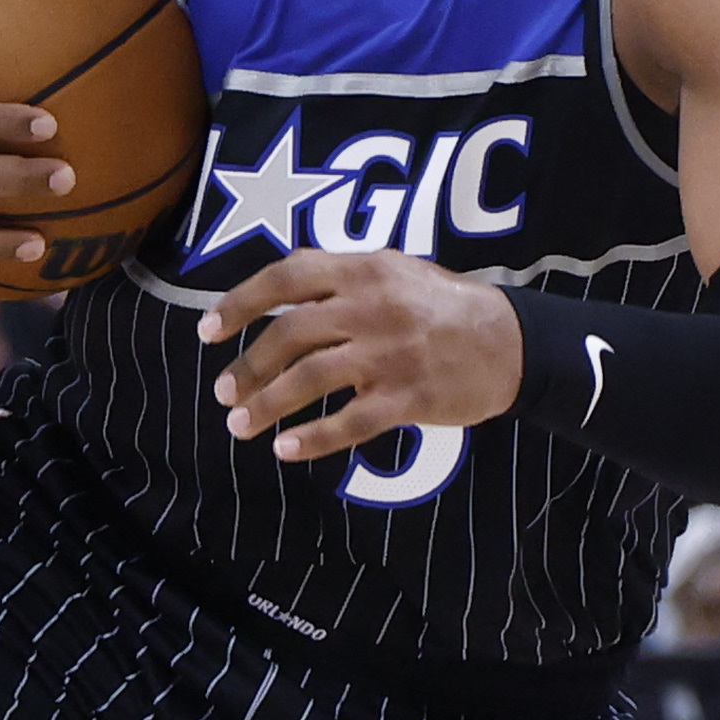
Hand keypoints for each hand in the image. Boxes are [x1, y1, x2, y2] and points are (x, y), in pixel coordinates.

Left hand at [202, 252, 520, 463]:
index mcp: (366, 270)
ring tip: (240, 426)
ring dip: (267, 404)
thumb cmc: (447, 306)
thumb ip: (343, 274)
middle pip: (290, 333)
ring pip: (311, 378)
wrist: (511, 343)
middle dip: (248, 365)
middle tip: (225, 394)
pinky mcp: (408, 398)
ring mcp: (390, 354)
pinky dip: (312, 438)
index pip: (288, 277)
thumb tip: (284, 277)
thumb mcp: (397, 269)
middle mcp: (373, 308)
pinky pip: (350, 422)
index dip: (239, 303)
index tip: (208, 330)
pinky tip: (285, 450)